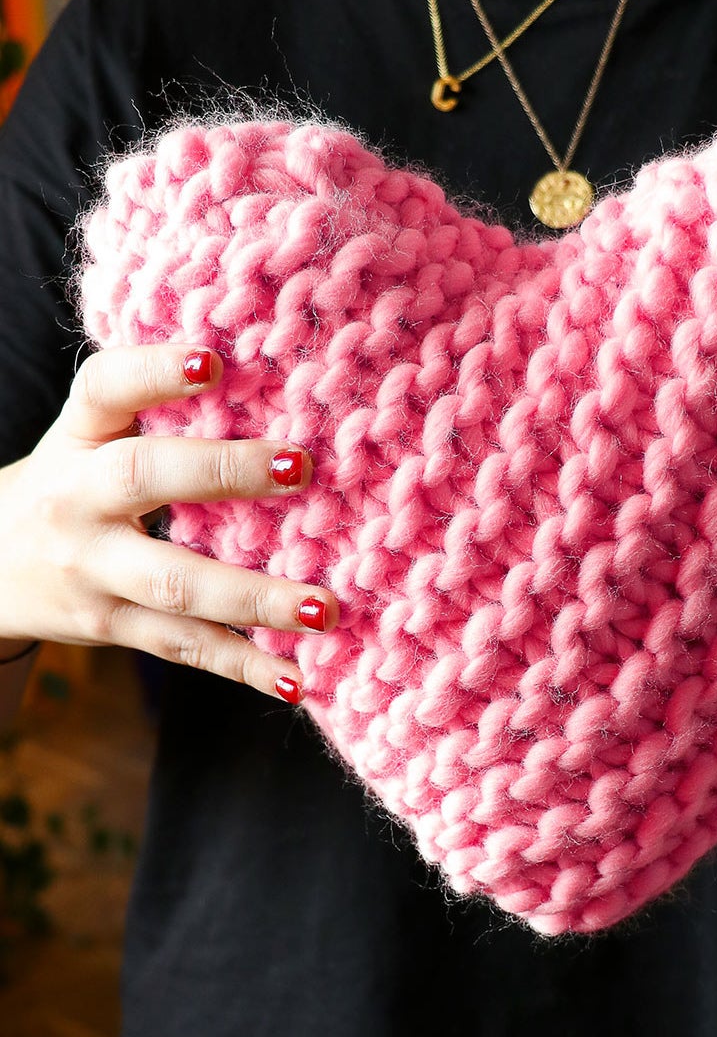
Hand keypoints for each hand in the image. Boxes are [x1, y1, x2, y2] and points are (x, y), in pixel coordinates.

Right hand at [0, 345, 337, 703]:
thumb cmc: (73, 482)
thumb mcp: (92, 436)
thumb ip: (156, 408)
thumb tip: (277, 381)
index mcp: (78, 436)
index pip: (105, 389)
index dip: (155, 371)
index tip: (214, 358)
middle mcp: (77, 498)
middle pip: (143, 478)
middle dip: (224, 472)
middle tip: (301, 469)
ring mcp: (92, 571)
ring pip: (175, 584)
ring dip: (255, 599)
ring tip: (324, 607)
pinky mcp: (111, 626)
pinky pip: (184, 647)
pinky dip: (244, 666)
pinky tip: (296, 678)